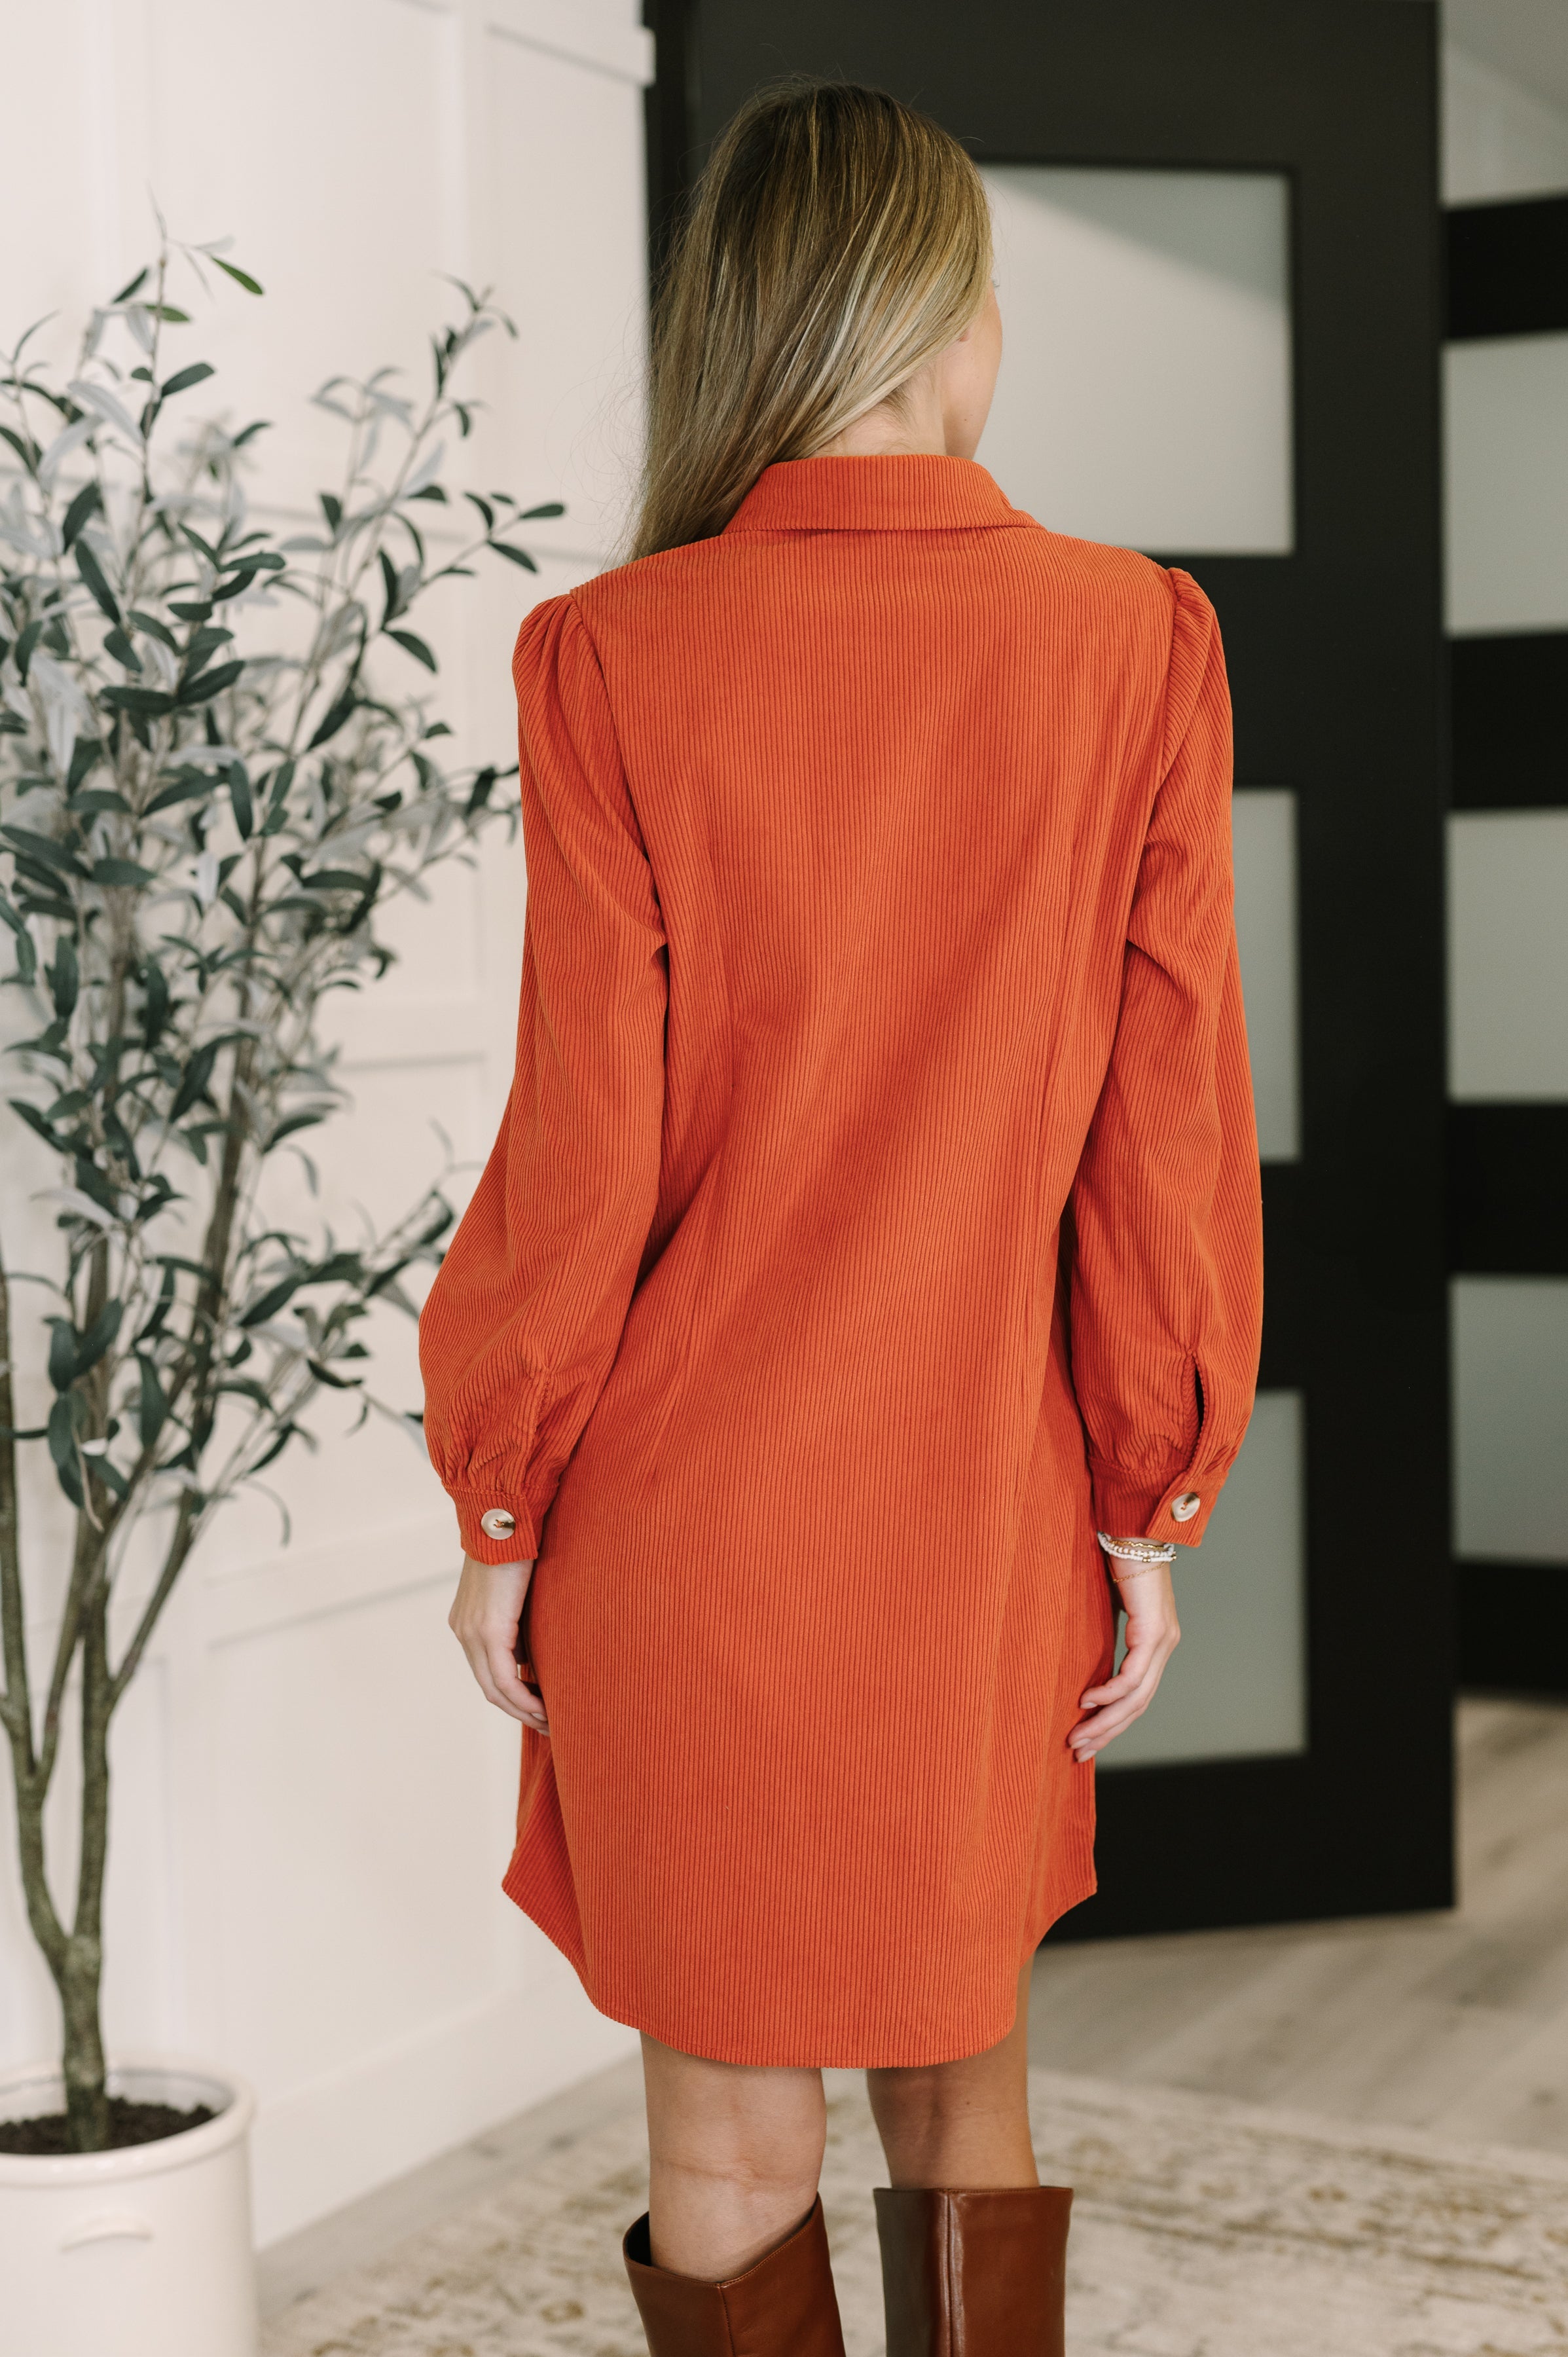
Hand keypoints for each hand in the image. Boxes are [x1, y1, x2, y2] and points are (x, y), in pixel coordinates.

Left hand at [448, 1552, 548, 1733]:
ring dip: (522, 1709)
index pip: (487, 1670)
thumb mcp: (517, 1591)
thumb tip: (535, 1653)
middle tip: (547, 1724)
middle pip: (489, 1687)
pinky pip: (503, 1678)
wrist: (504, 1519)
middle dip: (518, 1710)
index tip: (539, 1707)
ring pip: (494, 1688)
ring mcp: (471, 1632)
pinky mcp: (488, 1631)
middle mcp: (463, 1631)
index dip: (512, 1694)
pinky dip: (523, 1697)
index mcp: (467, 1622)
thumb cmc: (518, 1545)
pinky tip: (543, 1707)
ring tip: (549, 1721)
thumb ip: (520, 1621)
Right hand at [1071, 1560, 1178, 1762]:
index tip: (1088, 1738)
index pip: (1138, 1696)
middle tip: (1079, 1750)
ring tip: (1079, 1736)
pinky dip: (1109, 1693)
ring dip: (1105, 1721)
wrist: (1133, 1530)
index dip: (1113, 1721)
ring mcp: (1162, 1641)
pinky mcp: (1154, 1632)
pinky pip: (1132, 1675)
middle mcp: (1165, 1646)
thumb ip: (1104, 1632)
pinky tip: (1087, 1701)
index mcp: (1156, 1643)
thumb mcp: (1109, 1605)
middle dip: (1107, 1732)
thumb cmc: (1118, 1561)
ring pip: (1136, 1698)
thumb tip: (1080, 1654)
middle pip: (1137, 1705)